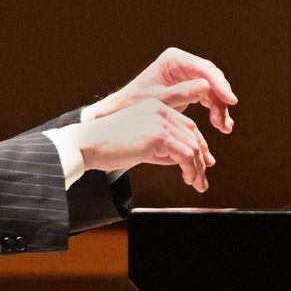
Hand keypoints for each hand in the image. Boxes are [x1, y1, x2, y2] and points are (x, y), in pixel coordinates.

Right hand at [73, 98, 216, 191]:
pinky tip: (188, 180)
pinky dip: (190, 170)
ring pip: (192, 146)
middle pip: (193, 136)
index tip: (203, 163)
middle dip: (201, 160)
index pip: (187, 126)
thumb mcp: (139, 142)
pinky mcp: (158, 136)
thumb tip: (181, 161)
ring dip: (197, 168)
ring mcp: (160, 122)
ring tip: (197, 184)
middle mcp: (161, 110)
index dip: (199, 146)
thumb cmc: (107, 146)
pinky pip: (185, 155)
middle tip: (202, 180)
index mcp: (156, 107)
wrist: (87, 144)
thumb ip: (161, 148)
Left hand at [90, 47, 236, 134]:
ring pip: (213, 89)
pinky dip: (215, 110)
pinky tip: (222, 125)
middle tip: (225, 119)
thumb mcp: (160, 100)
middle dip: (221, 99)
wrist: (125, 110)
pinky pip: (208, 96)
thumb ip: (182, 93)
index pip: (203, 69)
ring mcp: (187, 74)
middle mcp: (183, 63)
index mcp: (174, 59)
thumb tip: (207, 87)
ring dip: (220, 108)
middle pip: (212, 78)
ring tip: (224, 127)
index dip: (219, 85)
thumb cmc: (137, 102)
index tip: (230, 100)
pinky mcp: (190, 86)